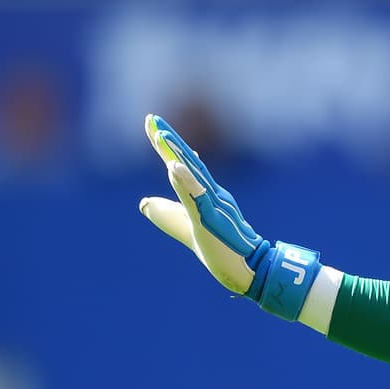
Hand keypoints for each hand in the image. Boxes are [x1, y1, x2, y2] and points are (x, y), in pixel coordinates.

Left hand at [138, 114, 321, 320]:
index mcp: (203, 193)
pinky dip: (185, 181)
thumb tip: (143, 202)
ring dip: (175, 154)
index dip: (166, 145)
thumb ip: (166, 214)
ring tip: (160, 135)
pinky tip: (173, 167)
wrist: (247, 269)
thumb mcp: (185, 227)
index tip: (152, 123)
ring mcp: (211, 204)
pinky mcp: (212, 218)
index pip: (181, 164)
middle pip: (185, 162)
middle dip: (168, 141)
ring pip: (191, 174)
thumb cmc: (221, 248)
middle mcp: (209, 192)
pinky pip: (197, 197)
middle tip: (152, 119)